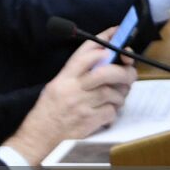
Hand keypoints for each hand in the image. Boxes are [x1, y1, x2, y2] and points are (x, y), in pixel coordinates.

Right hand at [5, 38, 135, 163]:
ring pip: (115, 93)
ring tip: (114, 97)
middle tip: (129, 74)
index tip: (118, 34)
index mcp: (64, 77)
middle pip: (107, 72)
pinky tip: (105, 112)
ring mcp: (83, 105)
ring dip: (120, 95)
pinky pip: (112, 111)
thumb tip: (104, 59)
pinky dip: (113, 112)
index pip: (86, 53)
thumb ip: (77, 73)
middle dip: (124, 72)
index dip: (105, 41)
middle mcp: (73, 89)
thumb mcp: (57, 84)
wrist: (41, 135)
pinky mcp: (90, 121)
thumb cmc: (50, 108)